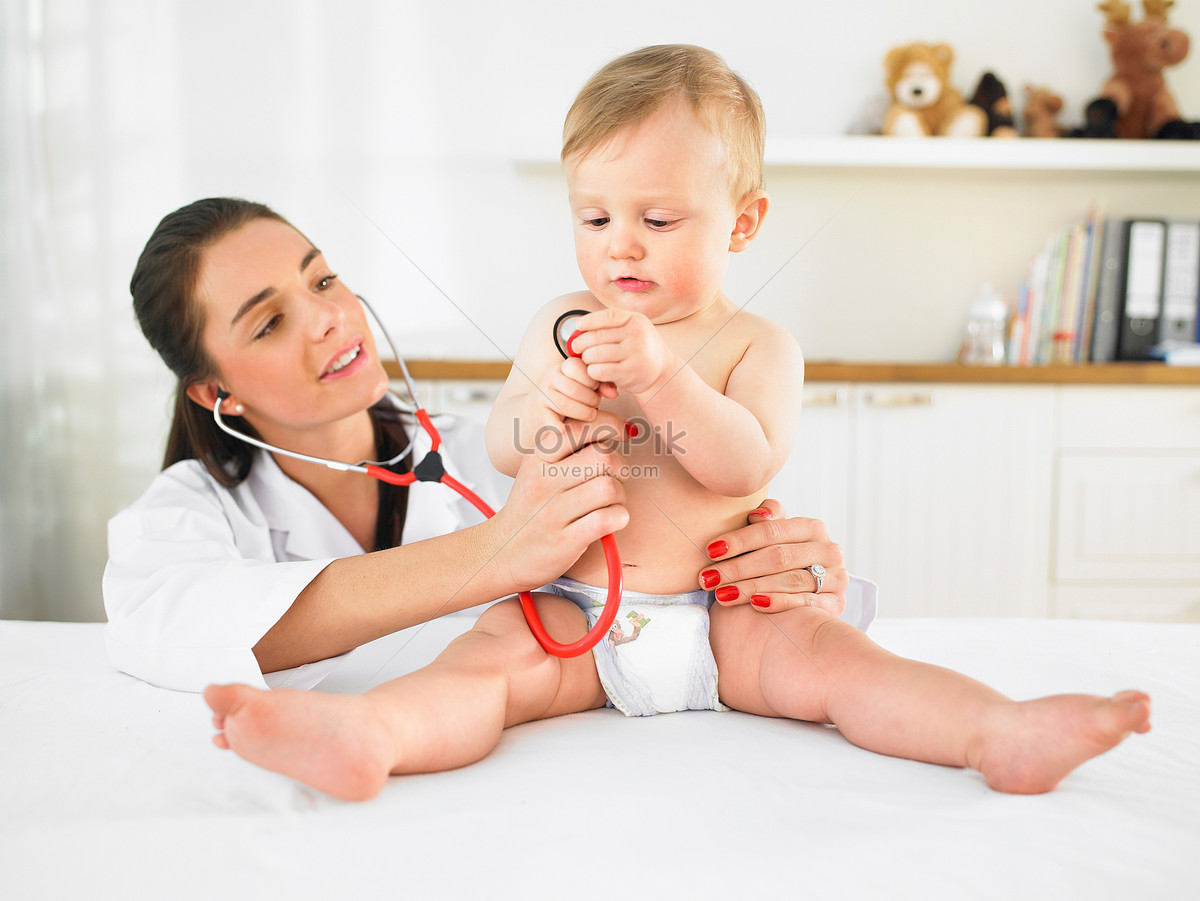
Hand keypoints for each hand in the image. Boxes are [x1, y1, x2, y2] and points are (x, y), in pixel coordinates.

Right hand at [489, 439, 628, 594]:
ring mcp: (552, 512)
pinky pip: (606, 520)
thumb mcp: (539, 470)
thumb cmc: (531, 509)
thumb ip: (569, 450)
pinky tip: (610, 521)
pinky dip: (618, 518)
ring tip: (610, 503)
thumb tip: (614, 428)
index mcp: (538, 458)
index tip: (619, 436)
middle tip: (615, 479)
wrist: (503, 551)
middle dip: (620, 468)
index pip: (581, 427)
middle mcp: (543, 481)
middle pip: (603, 457)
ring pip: (608, 488)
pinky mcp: (564, 541)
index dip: (610, 428)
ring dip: (620, 496)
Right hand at [520, 356, 623, 462]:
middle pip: (574, 389)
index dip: (593, 382)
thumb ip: (604, 385)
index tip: (597, 389)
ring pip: (564, 404)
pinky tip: (563, 431)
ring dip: (582, 412)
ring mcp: (544, 392)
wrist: (546, 404)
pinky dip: (555, 425)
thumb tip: (614, 394)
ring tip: (591, 415)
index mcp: (567, 365)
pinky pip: (548, 417)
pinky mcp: (540, 409)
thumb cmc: (577, 393)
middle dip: (590, 400)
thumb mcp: (592, 385)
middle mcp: (552, 375)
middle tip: (597, 405)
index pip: (581, 369)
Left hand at [570, 308, 676, 395]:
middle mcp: (637, 334)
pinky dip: (592, 371)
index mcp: (636, 320)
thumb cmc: (639, 349)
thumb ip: (612, 326)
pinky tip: (595, 371)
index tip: (579, 326)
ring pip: (596, 354)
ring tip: (588, 360)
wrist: (661, 372)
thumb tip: (579, 327)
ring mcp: (634, 353)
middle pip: (598, 336)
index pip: (608, 316)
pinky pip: (600, 370)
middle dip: (581, 343)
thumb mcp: (633, 330)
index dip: (590, 321)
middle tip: (576, 348)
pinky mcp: (629, 372)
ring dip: (586, 358)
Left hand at [698, 499, 846, 615]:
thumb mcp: (776, 536)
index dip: (740, 540)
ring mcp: (836, 577)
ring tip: (722, 594)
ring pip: (789, 579)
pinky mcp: (837, 603)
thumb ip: (768, 519)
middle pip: (778, 557)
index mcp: (812, 527)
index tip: (710, 550)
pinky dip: (780, 602)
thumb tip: (758, 514)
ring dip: (751, 587)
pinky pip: (807, 603)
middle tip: (708, 577)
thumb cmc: (785, 557)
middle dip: (739, 567)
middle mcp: (828, 549)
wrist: (811, 591)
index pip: (771, 531)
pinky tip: (755, 604)